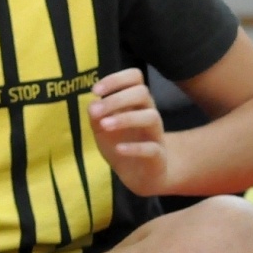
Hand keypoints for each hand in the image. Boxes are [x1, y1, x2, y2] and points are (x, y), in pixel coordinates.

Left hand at [89, 68, 167, 195]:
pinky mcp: (158, 156)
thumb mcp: (100, 128)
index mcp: (135, 102)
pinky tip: (119, 148)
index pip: (135, 78)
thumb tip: (93, 103)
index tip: (95, 91)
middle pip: (143, 93)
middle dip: (117, 99)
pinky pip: (152, 148)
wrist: (136, 174)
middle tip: (95, 111)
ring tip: (104, 125)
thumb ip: (96, 114)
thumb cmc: (119, 143)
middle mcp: (148, 113)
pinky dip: (135, 147)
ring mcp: (156, 134)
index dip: (116, 79)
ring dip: (125, 119)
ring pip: (152, 116)